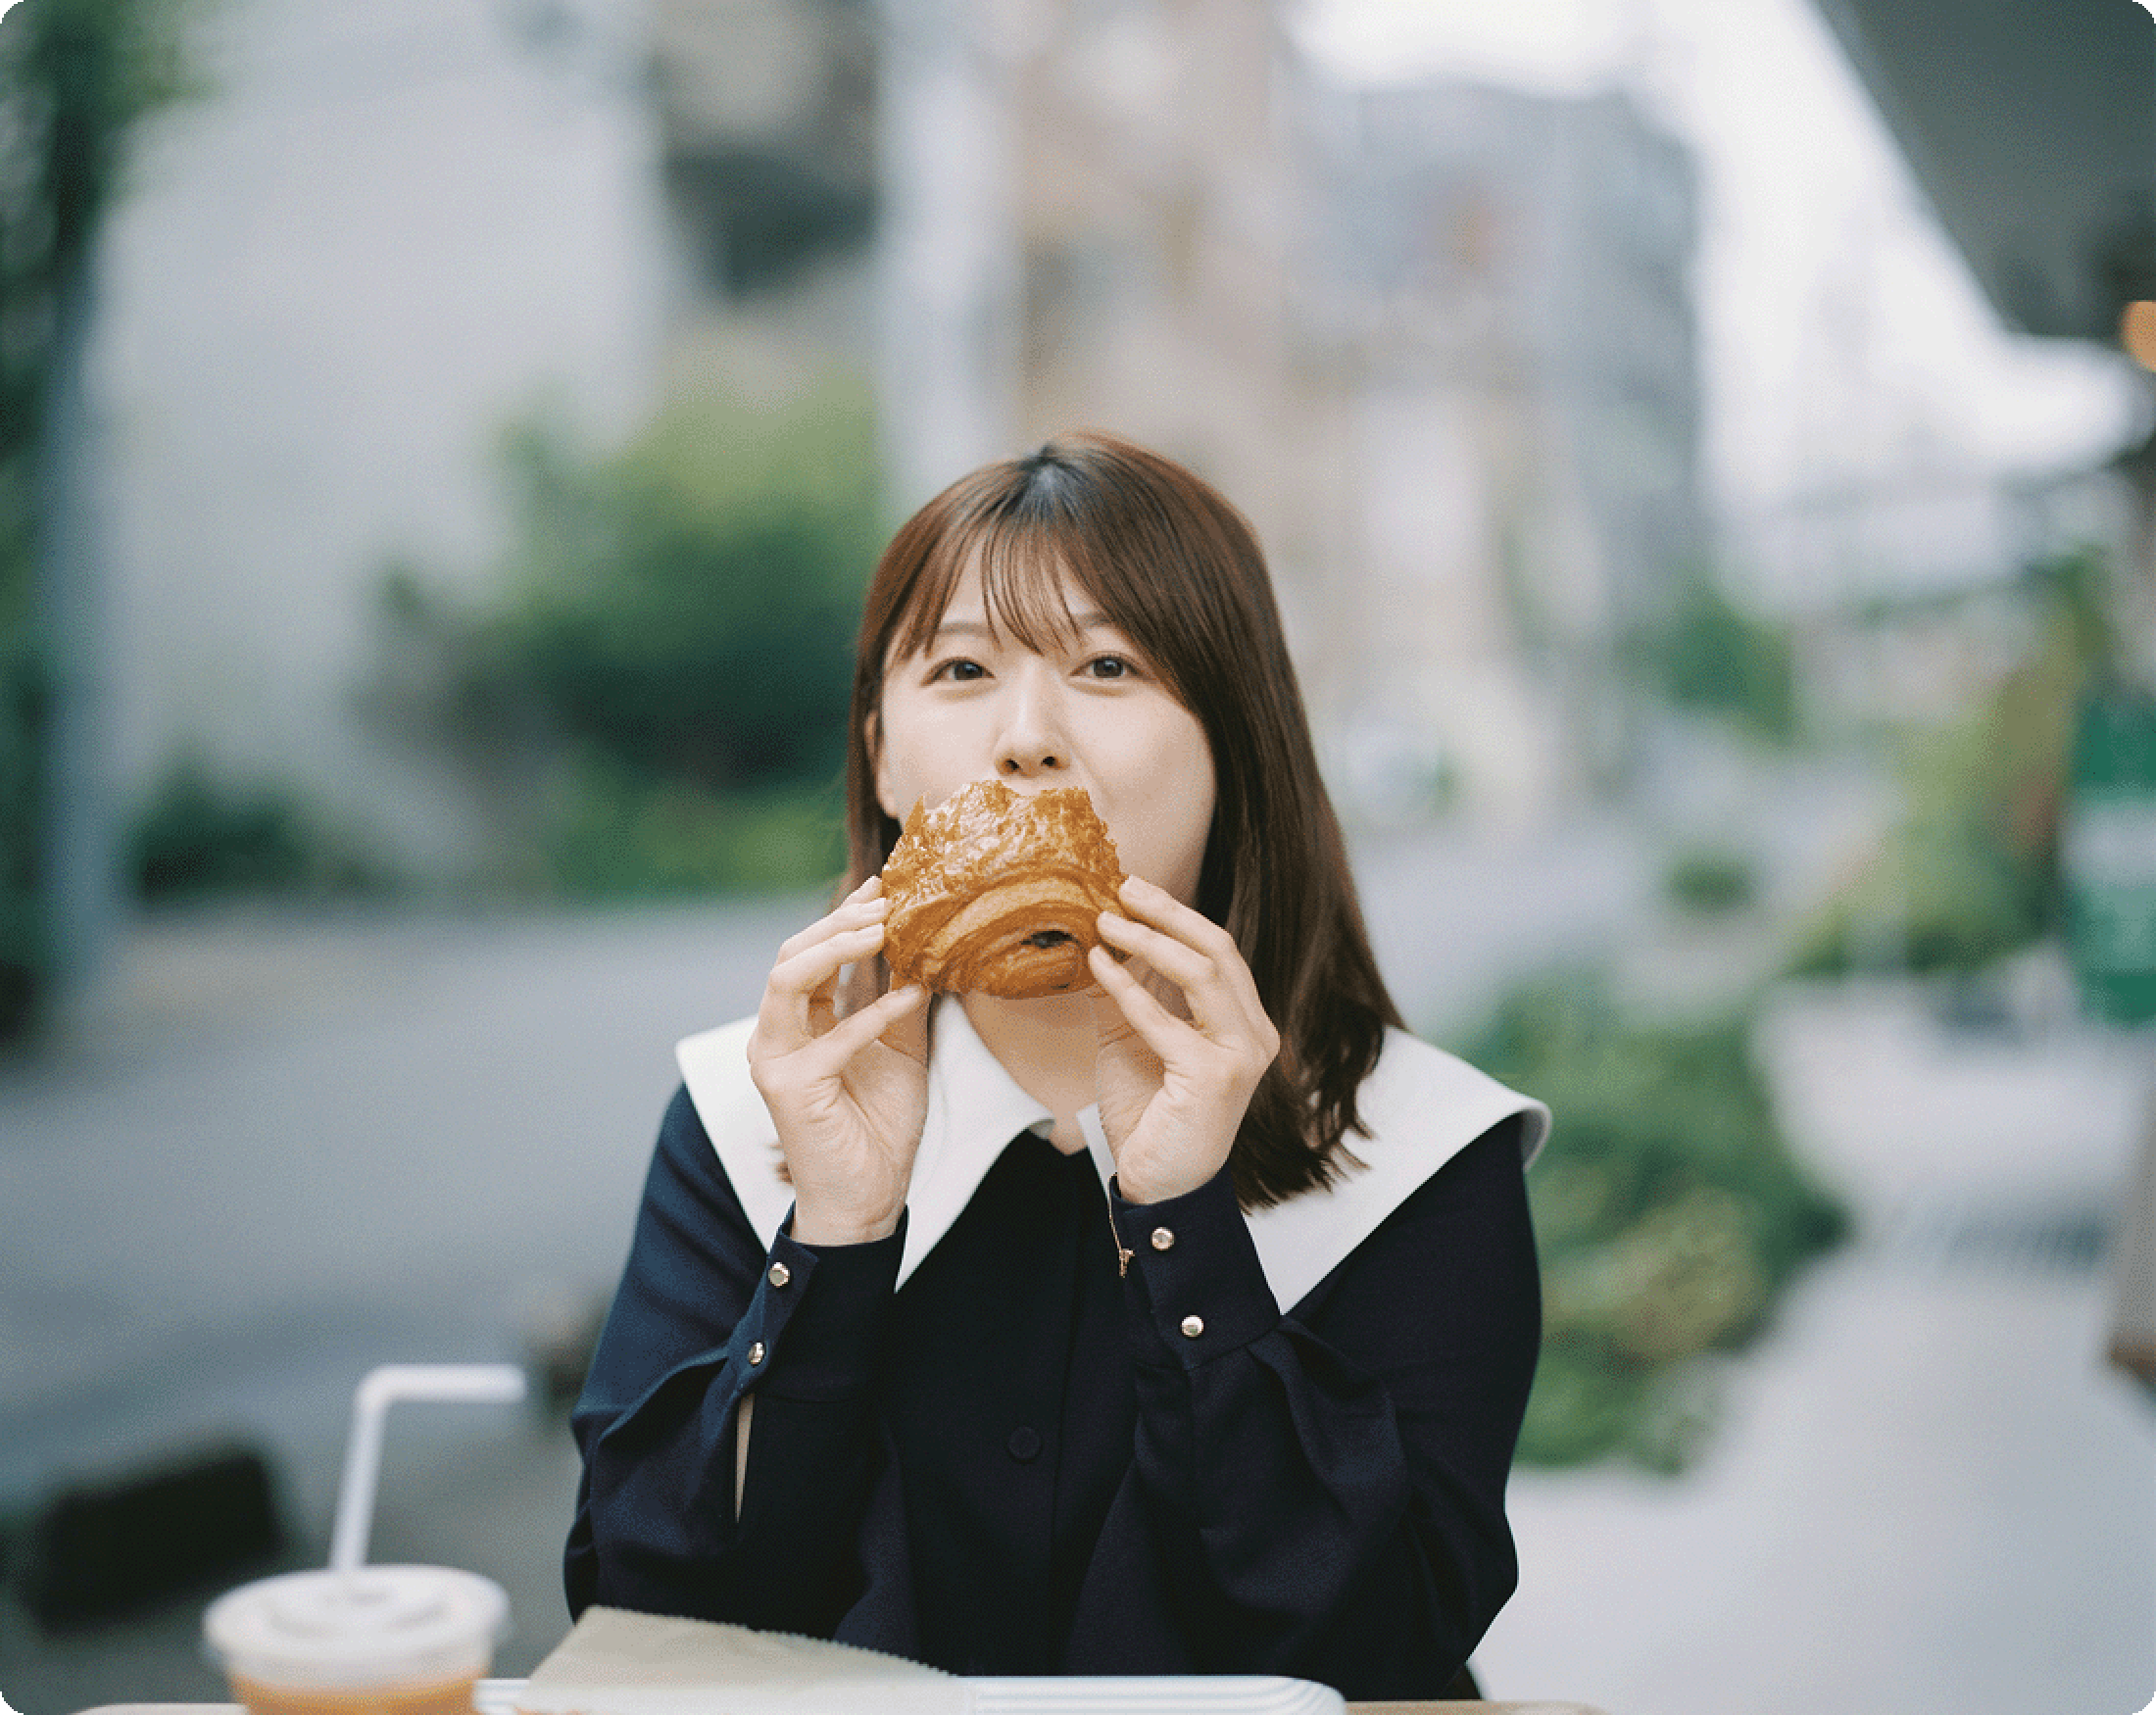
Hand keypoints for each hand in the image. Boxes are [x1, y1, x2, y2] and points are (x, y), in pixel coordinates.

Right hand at [746, 875, 929, 1244]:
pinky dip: (872, 1012)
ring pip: (787, 978)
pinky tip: (911, 994)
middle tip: (887, 901)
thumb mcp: (902, 1048)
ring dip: (836, 947)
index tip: (885, 886)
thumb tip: (926, 947)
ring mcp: (774, 1060)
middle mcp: (775, 1035)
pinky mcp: (789, 1088)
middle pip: (791, 953)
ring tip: (884, 929)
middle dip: (839, 921)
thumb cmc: (880, 1126)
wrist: (870, 1196)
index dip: (844, 916)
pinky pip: (831, 1038)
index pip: (810, 952)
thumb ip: (903, 1000)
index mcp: (798, 1023)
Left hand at [1086, 875, 1280, 1204]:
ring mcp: (1242, 1056)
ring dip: (1150, 940)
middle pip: (1218, 950)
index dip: (1177, 915)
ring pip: (1202, 972)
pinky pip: (1164, 1019)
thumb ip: (1127, 994)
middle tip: (1124, 886)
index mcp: (1246, 1024)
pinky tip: (1098, 965)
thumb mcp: (1133, 1042)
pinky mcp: (1214, 1078)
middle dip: (1169, 912)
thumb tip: (1098, 939)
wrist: (1160, 1188)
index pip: (1218, 953)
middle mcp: (1256, 1036)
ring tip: (1107, 920)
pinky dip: (1127, 987)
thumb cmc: (1152, 1117)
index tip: (1133, 889)